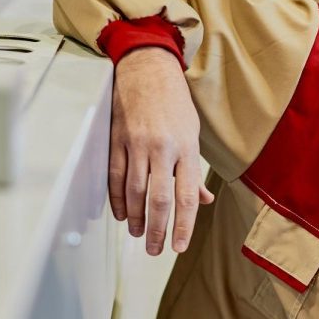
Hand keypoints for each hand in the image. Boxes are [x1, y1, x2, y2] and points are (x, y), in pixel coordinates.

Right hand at [110, 47, 213, 254]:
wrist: (147, 69)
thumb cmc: (175, 102)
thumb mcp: (193, 133)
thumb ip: (194, 170)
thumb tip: (202, 200)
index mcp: (186, 149)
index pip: (186, 197)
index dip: (183, 226)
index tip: (178, 246)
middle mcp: (162, 149)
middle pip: (158, 199)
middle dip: (156, 230)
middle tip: (153, 249)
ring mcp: (137, 144)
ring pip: (134, 191)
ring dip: (135, 218)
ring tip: (136, 234)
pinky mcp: (117, 139)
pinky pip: (115, 176)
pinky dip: (117, 198)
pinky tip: (121, 213)